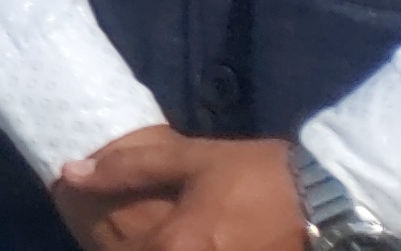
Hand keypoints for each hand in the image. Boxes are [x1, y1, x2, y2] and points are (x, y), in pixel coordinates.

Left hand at [55, 132, 299, 250]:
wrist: (330, 199)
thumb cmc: (257, 174)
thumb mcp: (192, 159)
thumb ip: (129, 168)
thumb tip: (71, 173)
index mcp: (177, 246)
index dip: (104, 243)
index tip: (97, 227)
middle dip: (122, 247)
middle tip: (120, 236)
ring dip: (150, 250)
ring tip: (157, 237)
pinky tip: (184, 244)